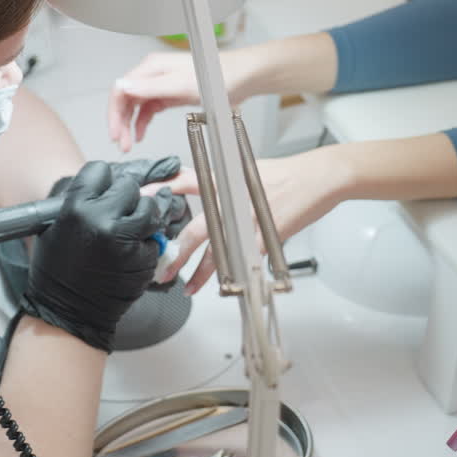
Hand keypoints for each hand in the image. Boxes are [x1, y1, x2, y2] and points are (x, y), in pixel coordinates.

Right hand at [25, 161, 174, 351]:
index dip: (104, 181)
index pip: (100, 170)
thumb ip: (81, 202)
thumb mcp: (56, 226)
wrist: (68, 311)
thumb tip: (106, 185)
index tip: (105, 191)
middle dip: (127, 199)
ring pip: (150, 209)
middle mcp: (101, 218)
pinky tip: (130, 254)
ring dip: (143, 218)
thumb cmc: (58, 272)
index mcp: (75, 207)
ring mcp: (124, 239)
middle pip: (130, 187)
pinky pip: (155, 239)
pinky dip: (147, 245)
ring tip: (129, 231)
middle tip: (118, 214)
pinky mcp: (142, 258)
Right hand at [108, 52, 256, 152]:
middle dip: (120, 123)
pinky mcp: (169, 95)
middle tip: (121, 143)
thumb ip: (150, 87)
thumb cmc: (217, 76)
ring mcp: (160, 85)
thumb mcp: (181, 85)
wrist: (241, 77)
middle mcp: (153, 75)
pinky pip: (148, 111)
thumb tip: (122, 87)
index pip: (121, 90)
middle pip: (125, 100)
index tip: (115, 133)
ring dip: (129, 126)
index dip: (114, 113)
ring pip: (135, 107)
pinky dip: (142, 124)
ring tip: (129, 144)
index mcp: (151, 68)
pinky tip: (140, 135)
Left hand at [148, 146, 353, 293]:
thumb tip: (193, 187)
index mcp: (224, 179)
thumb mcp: (244, 169)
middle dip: (177, 252)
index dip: (160, 190)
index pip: (184, 181)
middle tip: (163, 268)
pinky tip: (221, 286)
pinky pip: (242, 259)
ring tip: (186, 287)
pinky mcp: (265, 236)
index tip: (140, 202)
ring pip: (217, 251)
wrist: (317, 179)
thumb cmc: (284, 175)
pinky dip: (230, 273)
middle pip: (196, 229)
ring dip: (200, 272)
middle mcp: (232, 199)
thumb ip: (218, 181)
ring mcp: (248, 219)